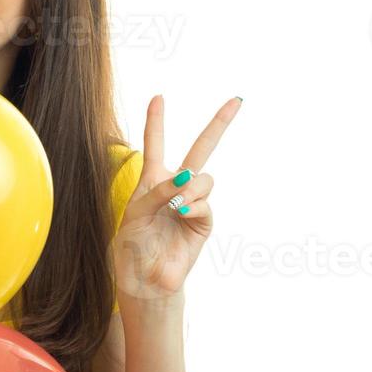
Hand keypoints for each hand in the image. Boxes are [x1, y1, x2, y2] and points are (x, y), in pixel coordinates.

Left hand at [114, 95, 241, 301]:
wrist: (145, 275)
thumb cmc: (134, 244)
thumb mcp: (136, 213)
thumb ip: (158, 192)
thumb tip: (186, 178)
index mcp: (152, 180)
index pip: (155, 144)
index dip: (156, 120)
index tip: (158, 96)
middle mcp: (176, 186)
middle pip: (201, 148)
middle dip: (219, 123)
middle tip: (237, 100)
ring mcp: (193, 202)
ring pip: (203, 178)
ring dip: (190, 187)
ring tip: (174, 207)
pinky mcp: (204, 221)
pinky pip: (204, 203)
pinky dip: (192, 205)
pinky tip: (180, 214)